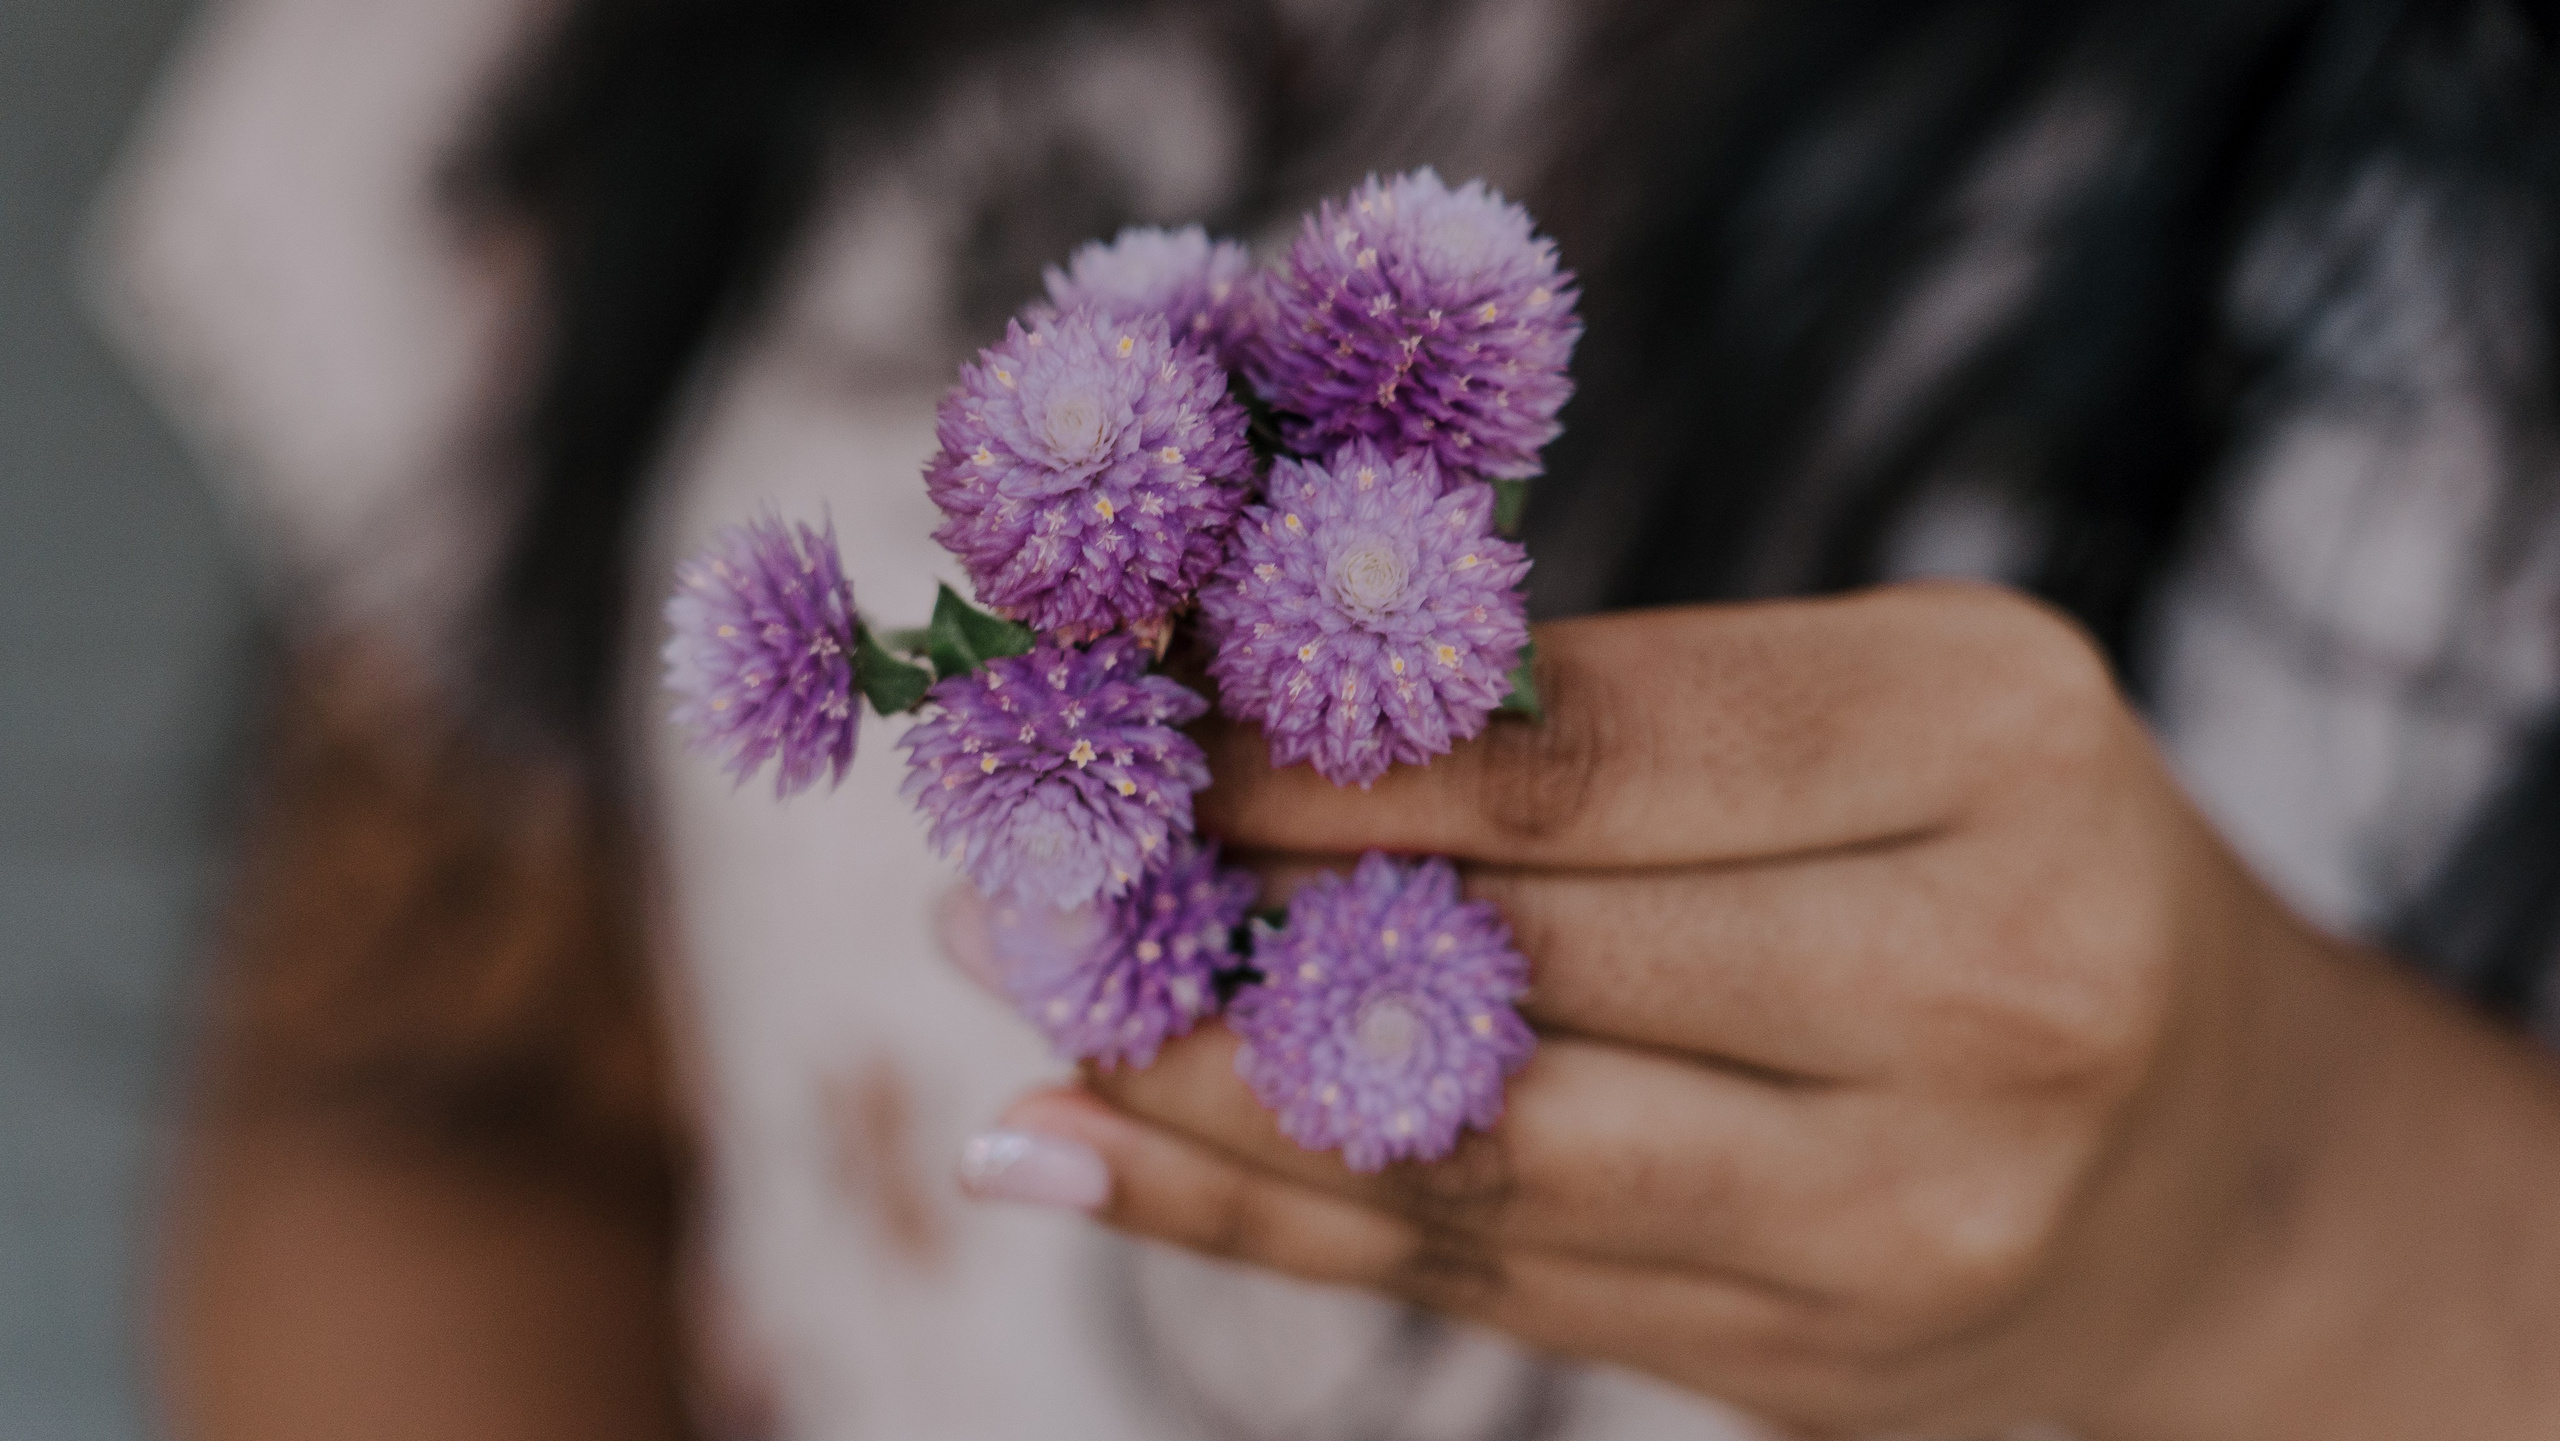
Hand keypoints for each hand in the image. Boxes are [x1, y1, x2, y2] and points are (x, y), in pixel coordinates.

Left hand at [972, 584, 2559, 1437]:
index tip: (1125, 697)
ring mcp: (1902, 1208)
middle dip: (1226, 888)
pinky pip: (1472, 1275)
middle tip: (1016, 836)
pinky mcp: (1803, 1356)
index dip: (1320, 733)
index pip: (1587, 749)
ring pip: (1463, 1141)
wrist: (2212, 1179)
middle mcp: (1984, 988)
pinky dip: (1251, 1210)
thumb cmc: (2005, 871)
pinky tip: (1076, 1144)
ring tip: (1014, 988)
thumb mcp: (1881, 721)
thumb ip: (1610, 723)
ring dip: (1191, 1066)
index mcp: (1996, 751)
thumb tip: (1237, 690)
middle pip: (1514, 946)